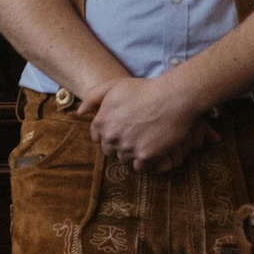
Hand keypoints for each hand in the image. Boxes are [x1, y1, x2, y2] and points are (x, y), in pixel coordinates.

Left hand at [86, 73, 207, 172]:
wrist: (173, 97)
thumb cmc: (144, 89)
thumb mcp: (113, 86)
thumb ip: (92, 97)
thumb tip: (80, 112)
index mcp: (101, 122)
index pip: (98, 137)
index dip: (108, 134)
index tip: (121, 131)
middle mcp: (111, 137)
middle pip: (110, 150)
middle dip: (119, 145)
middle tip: (134, 139)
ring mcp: (128, 148)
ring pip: (124, 159)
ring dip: (131, 154)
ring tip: (144, 145)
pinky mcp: (145, 156)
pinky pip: (140, 167)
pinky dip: (144, 162)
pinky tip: (151, 154)